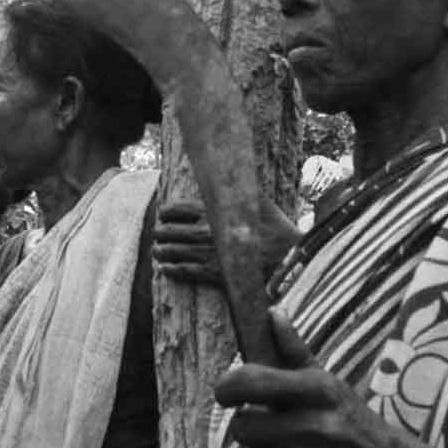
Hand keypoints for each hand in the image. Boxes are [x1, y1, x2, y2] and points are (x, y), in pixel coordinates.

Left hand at [153, 198, 300, 284]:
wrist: (289, 259)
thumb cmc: (277, 228)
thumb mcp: (259, 200)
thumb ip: (239, 189)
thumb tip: (230, 174)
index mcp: (212, 211)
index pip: (175, 209)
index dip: (165, 213)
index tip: (164, 215)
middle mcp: (204, 231)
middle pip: (167, 230)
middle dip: (160, 232)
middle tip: (159, 234)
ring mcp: (205, 252)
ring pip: (170, 251)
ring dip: (160, 251)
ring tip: (158, 251)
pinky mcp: (211, 273)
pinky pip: (182, 271)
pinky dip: (170, 269)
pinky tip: (165, 268)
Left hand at [215, 309, 430, 447]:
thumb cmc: (349, 415)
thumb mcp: (325, 379)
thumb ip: (292, 349)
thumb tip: (273, 312)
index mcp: (315, 386)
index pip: (250, 381)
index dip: (227, 388)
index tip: (225, 394)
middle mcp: (316, 421)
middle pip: (244, 427)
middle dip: (245, 426)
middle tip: (256, 422)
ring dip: (260, 445)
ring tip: (282, 438)